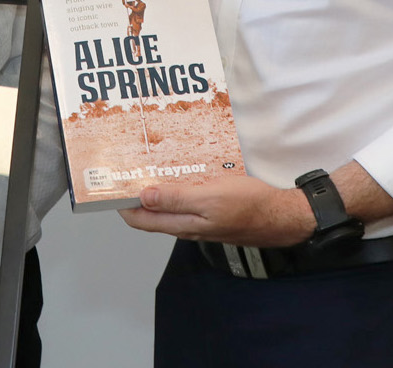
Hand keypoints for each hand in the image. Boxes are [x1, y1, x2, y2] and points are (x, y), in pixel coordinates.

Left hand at [117, 175, 313, 247]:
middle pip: (151, 213)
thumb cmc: (250, 207)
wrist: (281, 216)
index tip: (111, 185)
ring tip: (147, 166)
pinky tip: (179, 172)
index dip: (122, 204)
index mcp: (183, 224)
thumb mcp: (210, 199)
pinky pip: (185, 201)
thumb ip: (176, 200)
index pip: (140, 219)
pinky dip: (175, 187)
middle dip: (135, 193)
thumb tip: (144, 197)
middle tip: (126, 169)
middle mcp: (187, 225)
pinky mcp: (211, 212)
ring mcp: (199, 219)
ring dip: (155, 189)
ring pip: (168, 206)